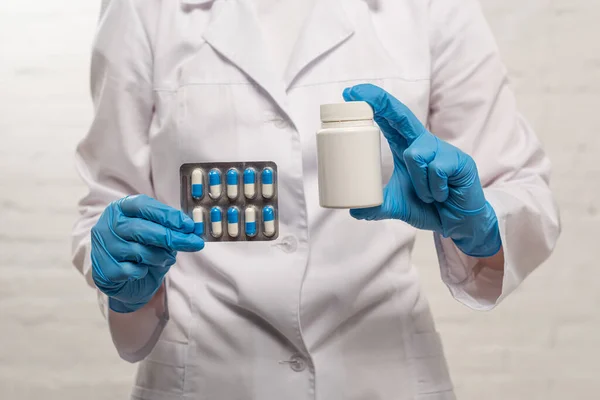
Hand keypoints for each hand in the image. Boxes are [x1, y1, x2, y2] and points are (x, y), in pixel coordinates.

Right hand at [91, 194, 203, 312]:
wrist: (120, 277)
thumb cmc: (140, 248)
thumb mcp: (153, 231)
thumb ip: (168, 227)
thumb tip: (191, 229)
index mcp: (120, 209)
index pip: (143, 205)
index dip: (167, 215)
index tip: (189, 225)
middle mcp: (107, 225)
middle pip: (142, 229)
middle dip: (172, 237)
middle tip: (194, 243)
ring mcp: (104, 248)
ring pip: (139, 251)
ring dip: (161, 256)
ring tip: (168, 258)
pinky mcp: (105, 270)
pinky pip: (132, 270)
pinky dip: (144, 271)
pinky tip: (144, 270)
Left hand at [343, 84, 500, 257]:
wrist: (459, 224)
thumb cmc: (429, 207)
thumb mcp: (397, 205)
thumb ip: (376, 206)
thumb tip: (353, 211)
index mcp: (406, 148)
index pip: (388, 120)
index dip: (372, 104)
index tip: (349, 92)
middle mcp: (423, 143)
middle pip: (401, 115)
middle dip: (380, 102)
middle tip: (357, 92)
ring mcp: (442, 149)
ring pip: (416, 154)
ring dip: (418, 182)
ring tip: (428, 195)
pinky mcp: (459, 160)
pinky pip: (436, 169)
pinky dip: (434, 188)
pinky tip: (443, 194)